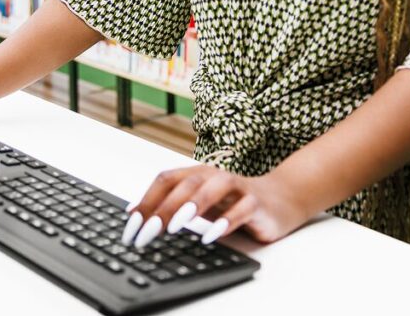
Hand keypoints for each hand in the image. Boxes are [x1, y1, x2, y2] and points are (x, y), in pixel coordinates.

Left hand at [121, 163, 308, 248]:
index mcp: (197, 173)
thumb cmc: (233, 202)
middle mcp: (214, 175)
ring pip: (212, 188)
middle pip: (185, 184)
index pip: (166, 180)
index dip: (146, 200)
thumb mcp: (201, 204)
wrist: (279, 198)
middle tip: (146, 231)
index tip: (130, 226)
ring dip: (192, 206)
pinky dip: (225, 221)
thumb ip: (173, 205)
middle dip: (163, 208)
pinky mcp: (256, 203)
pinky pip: (240, 209)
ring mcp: (236, 187)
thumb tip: (136, 215)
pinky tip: (211, 236)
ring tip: (174, 225)